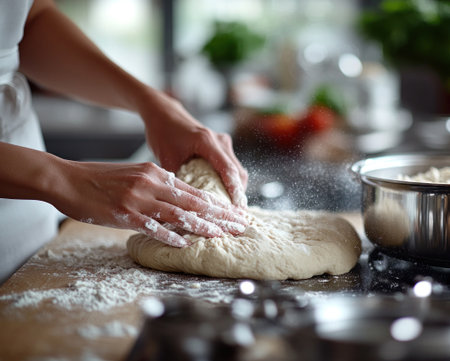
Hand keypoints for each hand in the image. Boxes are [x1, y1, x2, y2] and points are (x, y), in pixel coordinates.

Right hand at [53, 160, 247, 246]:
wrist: (68, 179)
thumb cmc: (101, 178)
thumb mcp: (134, 174)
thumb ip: (156, 184)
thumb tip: (176, 198)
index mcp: (155, 173)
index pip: (194, 190)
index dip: (217, 202)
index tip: (233, 211)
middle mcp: (152, 184)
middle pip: (194, 201)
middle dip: (220, 215)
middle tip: (240, 225)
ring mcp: (139, 199)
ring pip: (179, 214)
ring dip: (203, 226)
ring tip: (222, 236)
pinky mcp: (125, 214)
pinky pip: (153, 227)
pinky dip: (170, 236)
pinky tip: (185, 244)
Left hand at [137, 89, 247, 207]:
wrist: (164, 113)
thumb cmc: (163, 132)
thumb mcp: (166, 157)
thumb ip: (177, 179)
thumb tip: (181, 204)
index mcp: (207, 142)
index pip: (228, 170)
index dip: (234, 191)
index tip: (237, 208)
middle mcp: (220, 141)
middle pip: (238, 172)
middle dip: (238, 195)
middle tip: (236, 216)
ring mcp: (222, 143)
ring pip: (237, 170)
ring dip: (236, 190)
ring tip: (231, 211)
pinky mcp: (220, 147)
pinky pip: (231, 167)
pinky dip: (230, 182)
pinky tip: (224, 197)